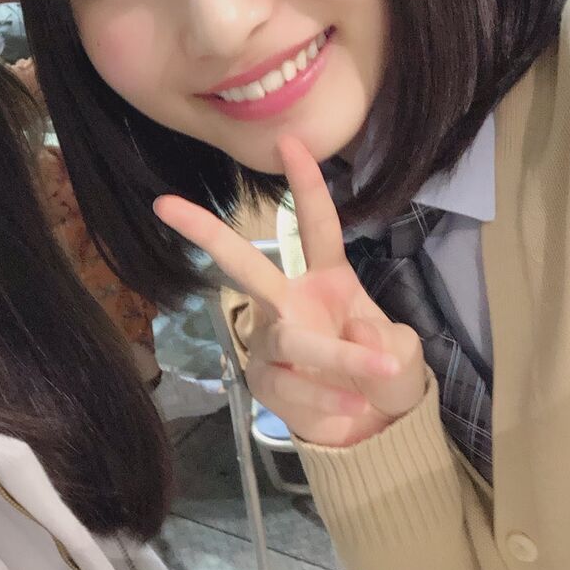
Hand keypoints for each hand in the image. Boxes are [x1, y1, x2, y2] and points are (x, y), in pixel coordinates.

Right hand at [154, 136, 426, 447]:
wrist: (371, 428)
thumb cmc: (386, 374)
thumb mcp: (404, 353)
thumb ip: (386, 340)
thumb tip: (354, 335)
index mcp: (328, 280)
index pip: (316, 227)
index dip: (305, 185)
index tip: (289, 141)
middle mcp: (290, 302)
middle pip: (245, 264)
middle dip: (207, 233)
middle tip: (165, 205)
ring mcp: (271, 341)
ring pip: (291, 341)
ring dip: (336, 361)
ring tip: (372, 383)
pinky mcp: (263, 379)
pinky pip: (291, 386)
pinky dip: (328, 400)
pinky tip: (351, 409)